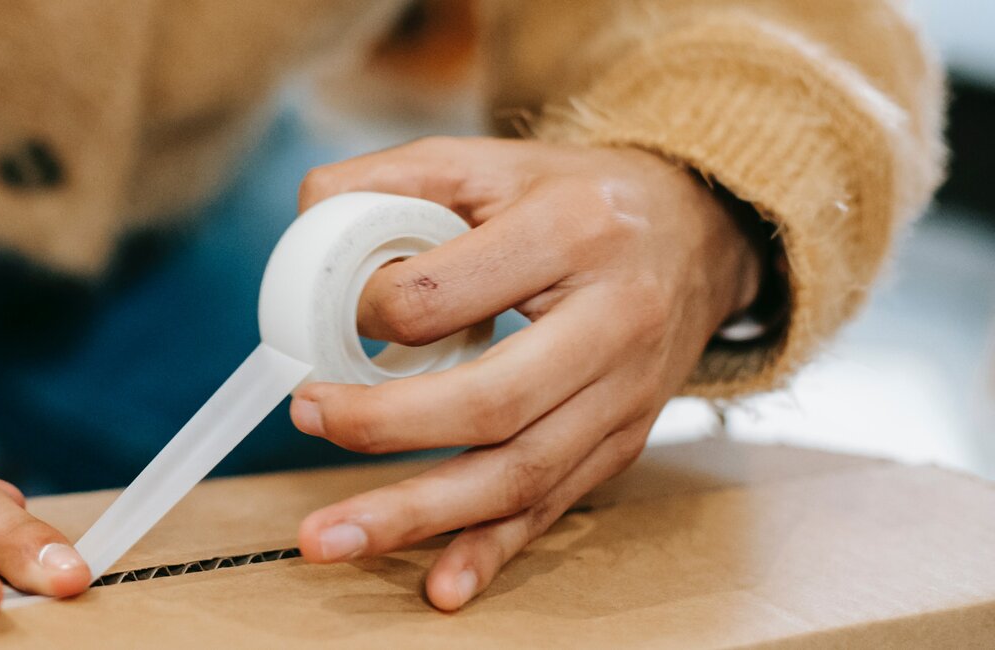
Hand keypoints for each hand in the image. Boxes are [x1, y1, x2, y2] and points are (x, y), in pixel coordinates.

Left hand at [287, 137, 761, 609]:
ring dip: (417, 515)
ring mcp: (624, 396)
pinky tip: (440, 585)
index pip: (446, 294)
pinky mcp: (623, 444)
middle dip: (383, 426)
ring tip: (330, 537)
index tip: (331, 318)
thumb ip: (391, 177)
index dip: (372, 311)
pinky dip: (491, 552)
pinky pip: (551, 510)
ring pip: (518, 474)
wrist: (699, 231)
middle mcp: (612, 322)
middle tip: (306, 418)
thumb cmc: (575, 198)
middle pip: (490, 400)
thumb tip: (306, 214)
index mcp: (571, 233)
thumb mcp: (490, 162)